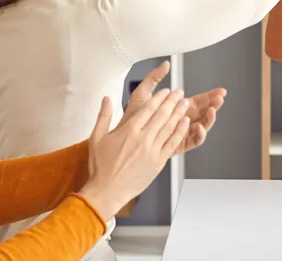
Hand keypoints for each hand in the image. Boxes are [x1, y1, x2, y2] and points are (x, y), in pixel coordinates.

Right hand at [79, 61, 189, 217]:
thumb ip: (103, 116)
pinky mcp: (158, 162)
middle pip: (162, 114)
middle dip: (172, 101)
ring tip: (185, 103)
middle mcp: (143, 138)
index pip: (148, 108)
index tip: (166, 91)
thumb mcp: (96, 138)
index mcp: (129, 130)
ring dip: (179, 113)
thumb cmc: (100, 166)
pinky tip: (185, 123)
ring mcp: (152, 150)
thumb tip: (107, 98)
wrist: (108, 190)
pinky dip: (180, 131)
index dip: (159, 97)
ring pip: (169, 126)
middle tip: (179, 92)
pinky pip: (172, 143)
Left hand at [128, 62, 224, 153]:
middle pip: (203, 113)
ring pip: (201, 127)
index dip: (210, 96)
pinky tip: (199, 126)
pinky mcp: (178, 146)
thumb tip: (166, 64)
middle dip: (214, 106)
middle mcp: (182, 121)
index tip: (220, 91)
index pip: (199, 101)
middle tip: (220, 99)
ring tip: (212, 111)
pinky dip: (198, 135)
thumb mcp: (142, 94)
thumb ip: (154, 78)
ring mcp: (181, 134)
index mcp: (177, 109)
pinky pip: (192, 142)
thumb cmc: (131, 117)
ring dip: (209, 119)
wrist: (122, 138)